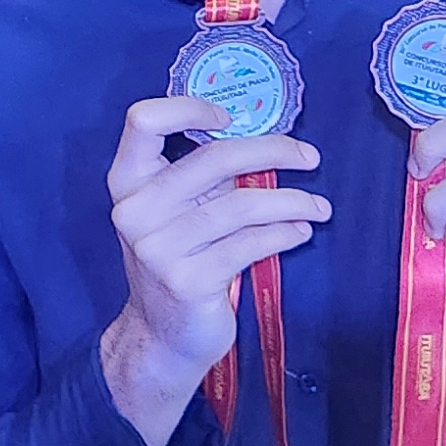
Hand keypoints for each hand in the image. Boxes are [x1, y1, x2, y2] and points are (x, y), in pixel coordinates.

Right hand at [95, 95, 329, 436]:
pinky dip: (285, 233)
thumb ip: (199, 176)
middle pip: (213, 158)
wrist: (161, 337)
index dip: (189, 108)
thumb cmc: (175, 261)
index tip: (231, 117)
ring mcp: (159, 249)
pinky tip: (301, 232)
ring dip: (293, 201)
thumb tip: (265, 139)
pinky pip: (251, 243)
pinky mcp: (189, 281)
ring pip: (242, 205)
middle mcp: (135, 211)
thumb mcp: (172, 213)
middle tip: (310, 156)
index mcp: (126, 183)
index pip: (142, 121)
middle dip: (272, 151)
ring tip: (318, 206)